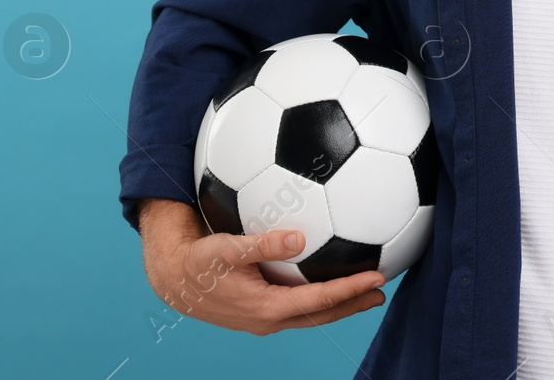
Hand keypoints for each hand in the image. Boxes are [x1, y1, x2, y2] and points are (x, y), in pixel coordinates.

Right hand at [139, 199, 386, 335]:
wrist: (171, 280)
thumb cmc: (197, 261)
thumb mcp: (225, 248)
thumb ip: (261, 244)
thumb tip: (298, 237)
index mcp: (267, 307)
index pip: (320, 301)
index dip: (351, 290)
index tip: (378, 278)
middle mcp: (269, 318)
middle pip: (322, 314)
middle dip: (353, 303)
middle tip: (382, 291)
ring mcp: (264, 317)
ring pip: (310, 314)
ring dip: (339, 303)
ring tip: (364, 290)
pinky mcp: (259, 310)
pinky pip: (297, 306)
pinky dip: (318, 297)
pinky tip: (325, 280)